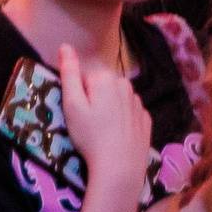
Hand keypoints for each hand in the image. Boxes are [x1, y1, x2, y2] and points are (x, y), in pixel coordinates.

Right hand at [59, 44, 151, 188]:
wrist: (119, 166)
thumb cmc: (90, 135)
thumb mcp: (72, 104)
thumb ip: (69, 73)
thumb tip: (65, 46)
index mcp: (106, 78)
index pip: (84, 79)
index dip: (77, 96)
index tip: (77, 113)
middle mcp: (126, 84)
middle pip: (101, 87)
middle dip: (93, 100)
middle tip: (87, 124)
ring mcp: (139, 102)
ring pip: (116, 99)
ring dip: (108, 109)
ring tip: (101, 131)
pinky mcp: (146, 119)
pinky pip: (129, 113)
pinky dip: (121, 120)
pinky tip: (116, 135)